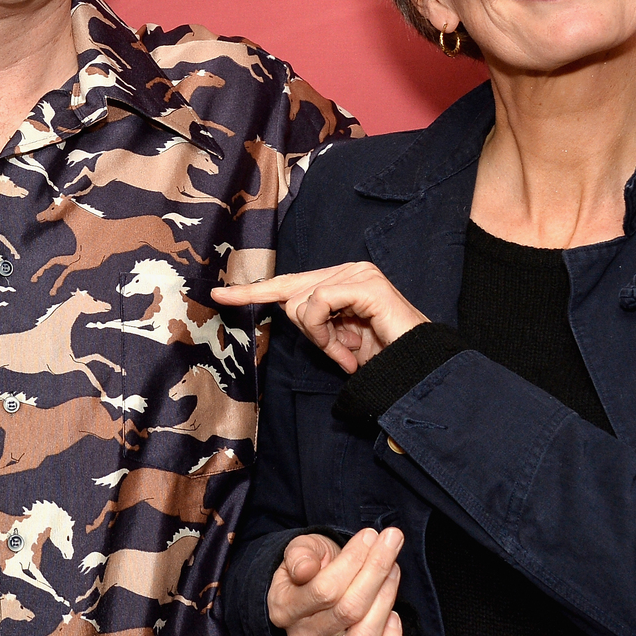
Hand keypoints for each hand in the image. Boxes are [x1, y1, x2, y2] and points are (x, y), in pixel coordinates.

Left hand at [213, 262, 427, 372]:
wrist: (416, 366)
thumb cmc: (381, 355)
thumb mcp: (337, 340)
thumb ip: (313, 323)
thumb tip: (289, 310)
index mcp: (340, 279)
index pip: (289, 282)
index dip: (253, 291)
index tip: (218, 294)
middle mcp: (348, 269)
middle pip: (291, 294)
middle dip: (307, 330)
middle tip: (340, 349)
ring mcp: (357, 273)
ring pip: (301, 301)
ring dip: (320, 336)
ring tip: (349, 350)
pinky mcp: (364, 283)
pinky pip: (317, 304)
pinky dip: (325, 332)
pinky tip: (348, 346)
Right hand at [267, 529, 404, 635]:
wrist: (314, 595)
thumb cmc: (311, 568)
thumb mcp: (300, 551)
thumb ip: (300, 554)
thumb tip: (306, 568)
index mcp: (284, 609)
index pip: (324, 589)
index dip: (353, 561)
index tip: (370, 536)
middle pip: (349, 610)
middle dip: (376, 571)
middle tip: (391, 542)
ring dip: (387, 599)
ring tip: (394, 569)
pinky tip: (396, 616)